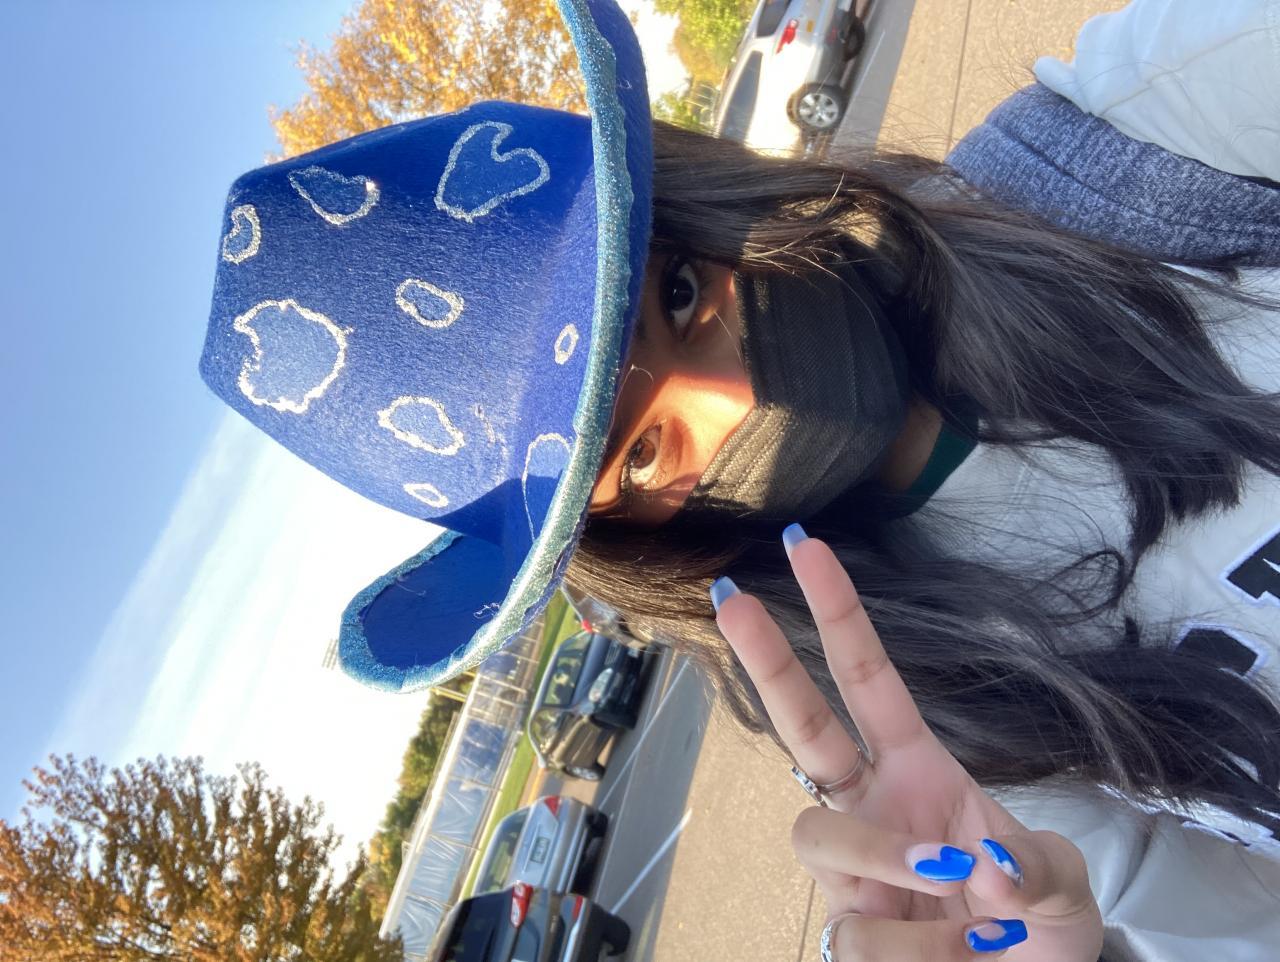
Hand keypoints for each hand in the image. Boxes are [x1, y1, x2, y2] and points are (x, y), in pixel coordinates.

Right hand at [711, 526, 1103, 960]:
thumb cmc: (1035, 931)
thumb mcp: (1060, 890)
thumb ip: (1033, 871)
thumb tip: (981, 868)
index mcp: (919, 767)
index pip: (868, 679)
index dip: (838, 612)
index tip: (806, 548)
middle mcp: (870, 805)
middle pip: (801, 724)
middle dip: (766, 659)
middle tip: (732, 598)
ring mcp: (851, 869)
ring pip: (817, 834)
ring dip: (885, 859)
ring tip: (958, 899)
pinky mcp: (846, 927)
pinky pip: (854, 931)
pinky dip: (918, 949)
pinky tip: (959, 958)